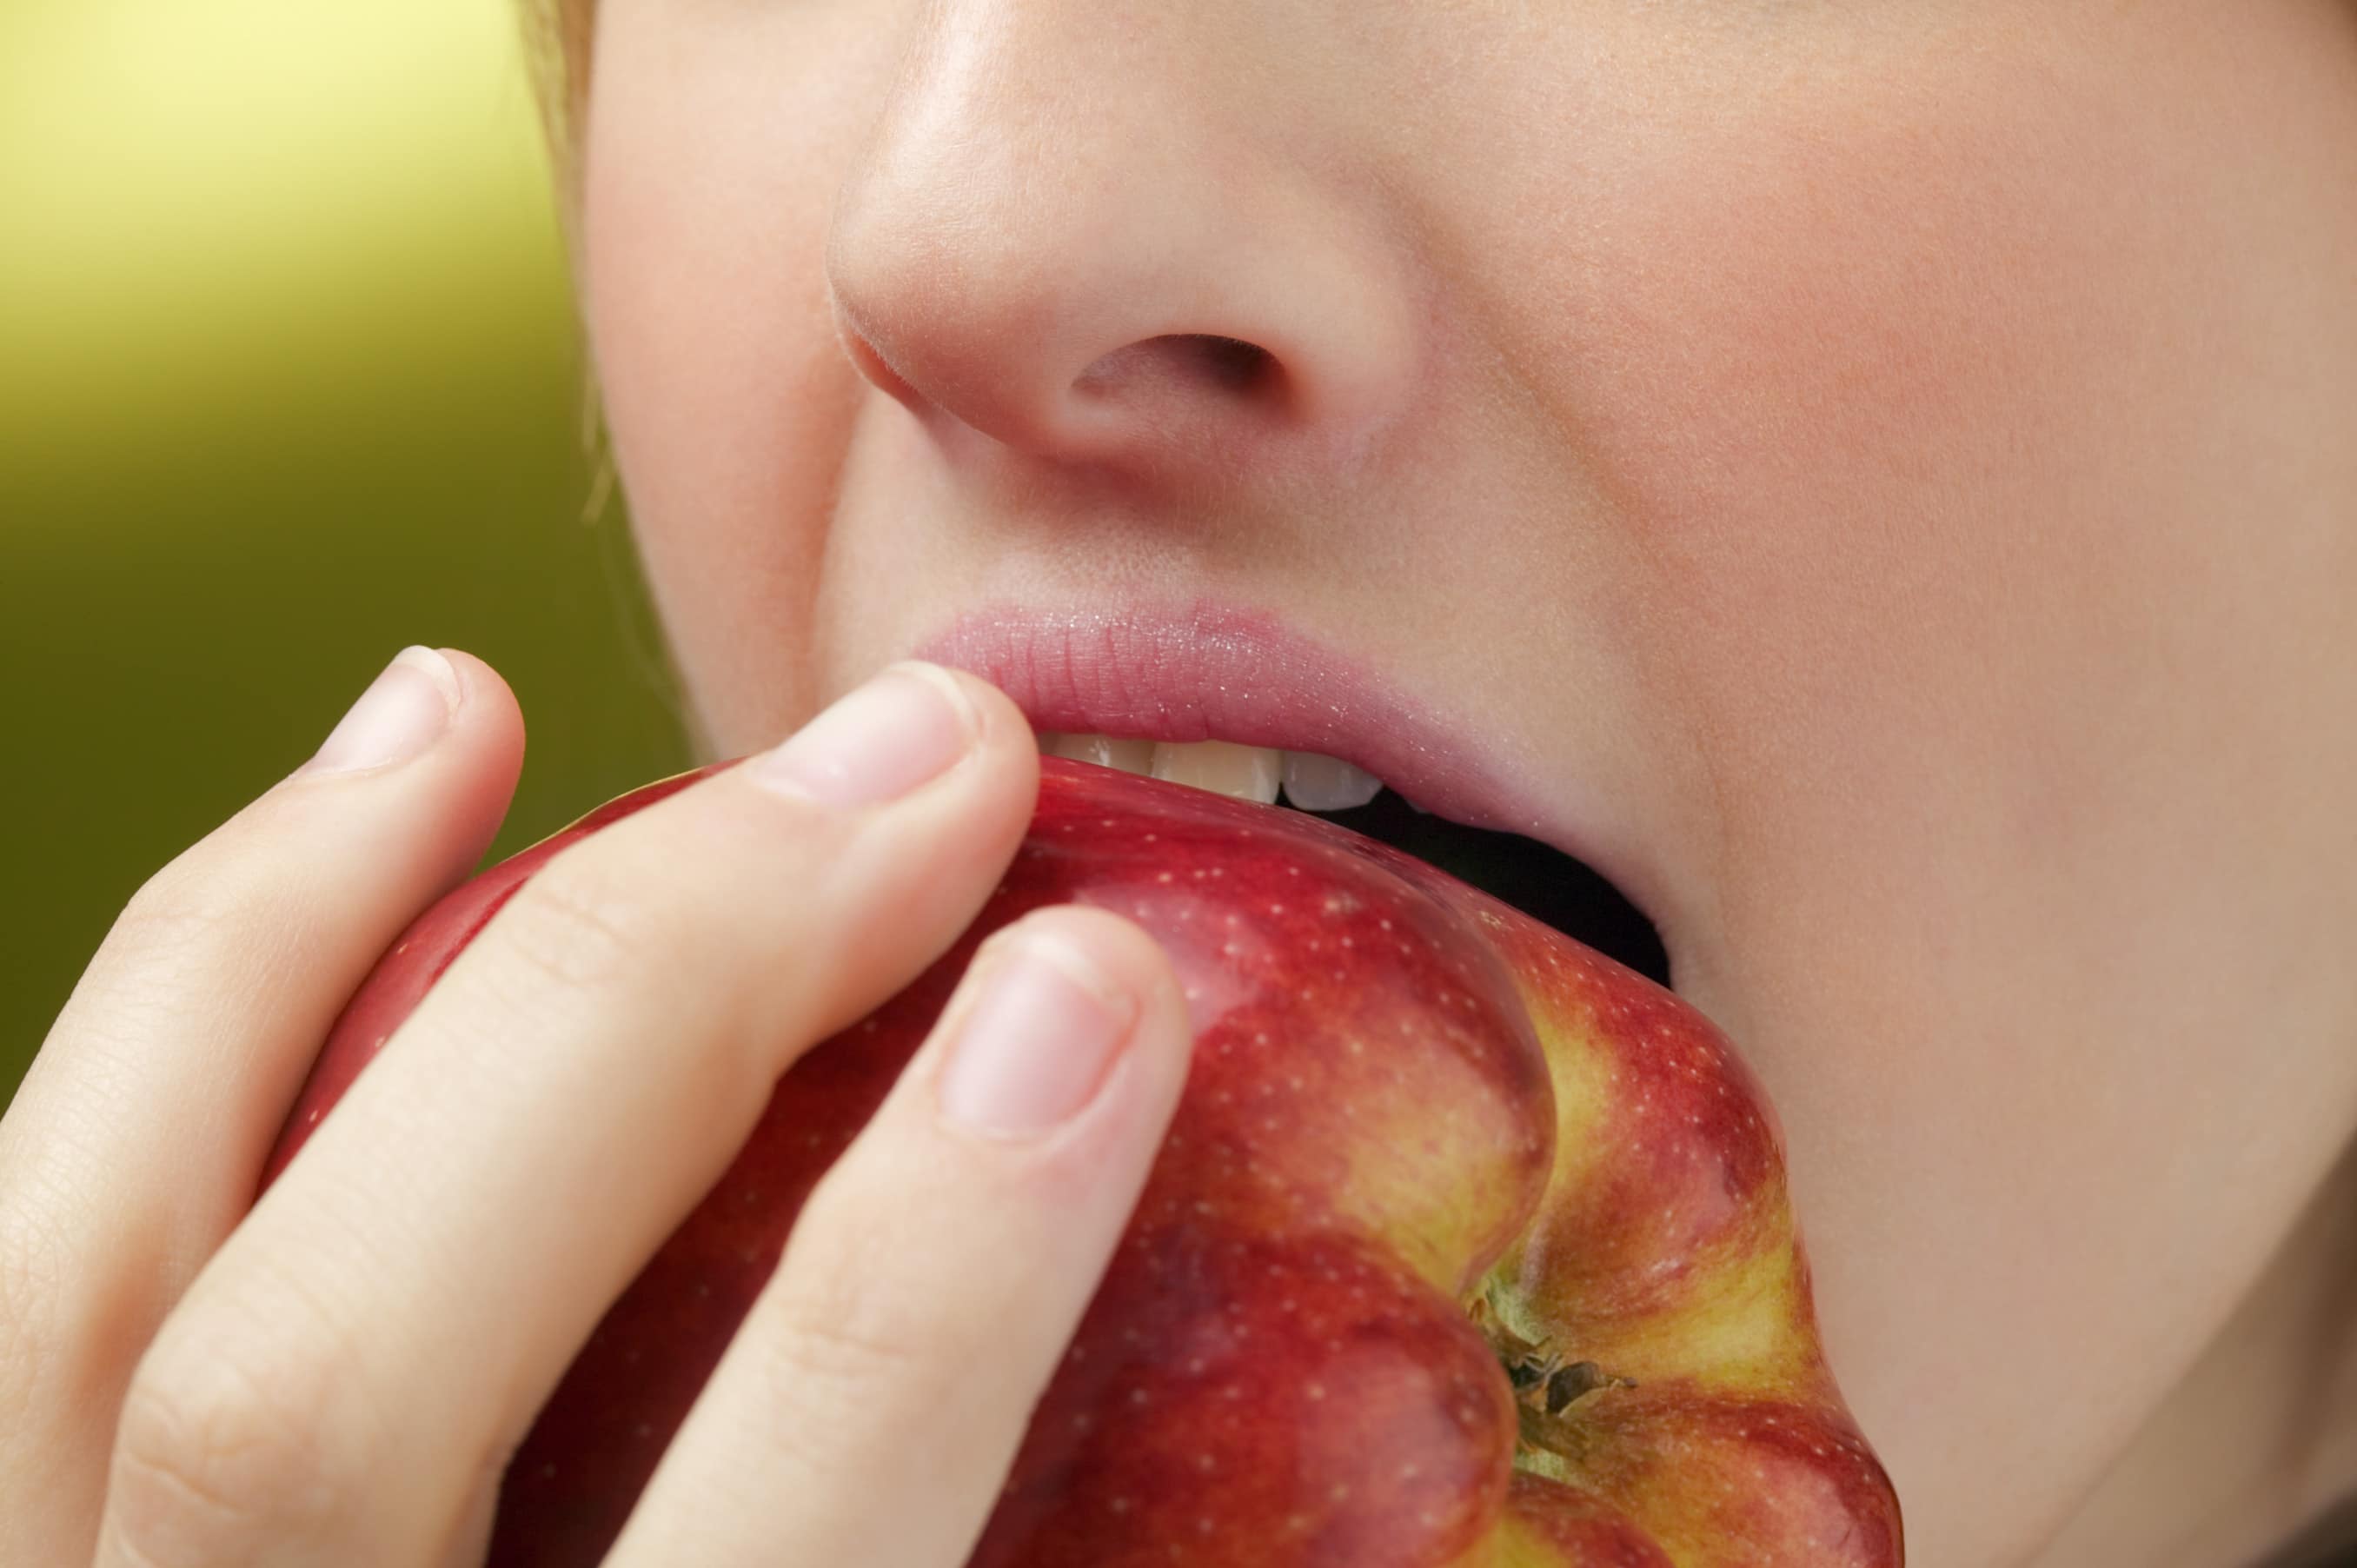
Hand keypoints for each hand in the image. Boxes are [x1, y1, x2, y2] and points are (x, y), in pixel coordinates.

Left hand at [0, 649, 1191, 1565]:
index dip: (935, 1276)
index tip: (1103, 990)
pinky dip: (155, 1025)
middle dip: (662, 1010)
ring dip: (282, 935)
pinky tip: (307, 852)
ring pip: (68, 1274)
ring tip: (468, 709)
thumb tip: (1373, 1507)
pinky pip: (0, 1271)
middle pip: (345, 1381)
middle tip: (918, 774)